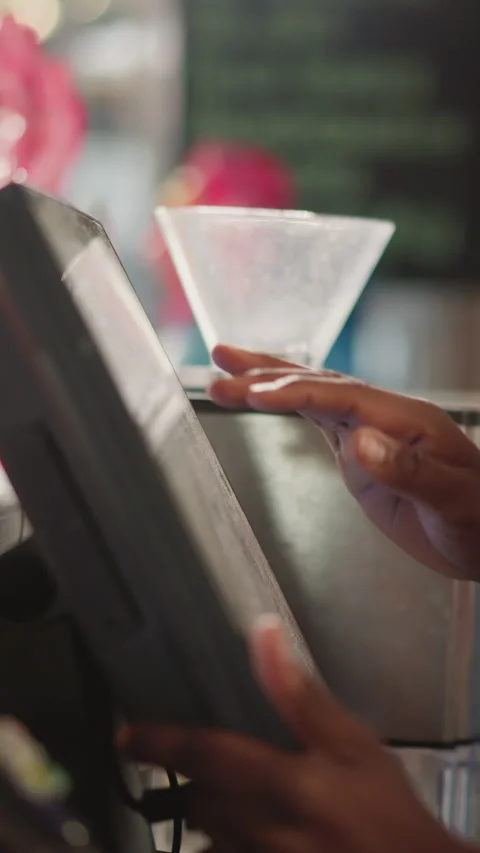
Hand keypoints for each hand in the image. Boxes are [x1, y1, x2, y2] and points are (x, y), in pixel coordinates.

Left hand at [121, 620, 467, 852]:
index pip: (203, 756)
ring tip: (222, 794)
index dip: (160, 742)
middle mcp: (261, 830)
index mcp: (281, 784)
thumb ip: (300, 694)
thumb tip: (264, 634)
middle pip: (198, 800)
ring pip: (208, 836)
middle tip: (194, 760)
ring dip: (208, 812)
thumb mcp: (353, 743)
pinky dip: (224, 842)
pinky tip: (244, 828)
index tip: (129, 736)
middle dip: (192, 779)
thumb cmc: (386, 809)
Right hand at [208, 345, 479, 580]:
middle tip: (219, 366)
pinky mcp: (362, 452)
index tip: (253, 393)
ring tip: (225, 369)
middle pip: (317, 384)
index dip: (293, 392)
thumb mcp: (450, 499)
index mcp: (405, 419)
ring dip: (269, 381)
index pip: (339, 396)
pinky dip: (287, 405)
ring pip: (313, 395)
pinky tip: (264, 397)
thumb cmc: (479, 520)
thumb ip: (406, 470)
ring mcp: (371, 433)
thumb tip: (359, 441)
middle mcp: (384, 417)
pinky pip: (319, 418)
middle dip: (266, 375)